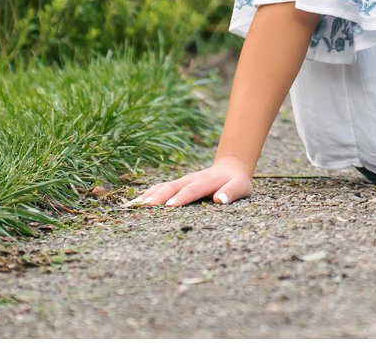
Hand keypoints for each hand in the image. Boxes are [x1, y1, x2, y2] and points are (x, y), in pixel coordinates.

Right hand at [131, 156, 252, 207]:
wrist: (231, 168)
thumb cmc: (237, 182)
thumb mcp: (241, 187)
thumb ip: (231, 192)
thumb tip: (220, 200)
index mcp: (207, 181)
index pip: (193, 189)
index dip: (182, 197)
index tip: (170, 206)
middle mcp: (191, 179)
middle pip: (173, 187)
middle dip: (159, 197)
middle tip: (145, 207)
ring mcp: (183, 181)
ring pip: (164, 186)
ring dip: (150, 195)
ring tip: (135, 205)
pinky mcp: (177, 185)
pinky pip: (161, 188)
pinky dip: (149, 194)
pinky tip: (135, 203)